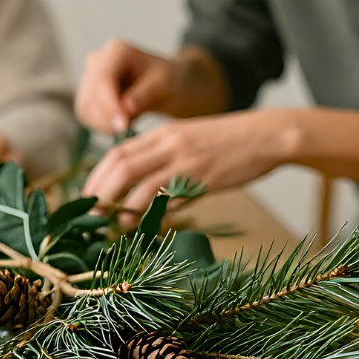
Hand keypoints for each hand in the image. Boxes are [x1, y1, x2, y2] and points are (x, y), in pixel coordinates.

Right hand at [76, 39, 191, 134]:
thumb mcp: (164, 85)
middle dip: (107, 119)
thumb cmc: (171, 80)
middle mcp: (98, 60)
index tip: (123, 126)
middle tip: (129, 130)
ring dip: (105, 124)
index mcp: (116, 51)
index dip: (109, 106)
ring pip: (85, 109)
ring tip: (132, 122)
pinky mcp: (90, 94)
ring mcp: (91, 77)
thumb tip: (123, 113)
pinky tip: (126, 121)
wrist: (172, 84)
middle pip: (89, 97)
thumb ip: (143, 96)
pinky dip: (104, 125)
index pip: (103, 81)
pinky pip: (88, 116)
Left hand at [82, 111, 291, 226]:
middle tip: (92, 215)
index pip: (117, 152)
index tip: (90, 197)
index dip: (97, 176)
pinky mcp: (202, 176)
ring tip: (114, 223)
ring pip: (135, 181)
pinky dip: (148, 212)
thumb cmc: (234, 143)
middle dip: (99, 192)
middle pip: (119, 165)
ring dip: (118, 205)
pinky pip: (165, 195)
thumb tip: (149, 190)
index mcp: (164, 134)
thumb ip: (169, 158)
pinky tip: (144, 224)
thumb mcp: (194, 142)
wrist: (268, 136)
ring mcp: (184, 159)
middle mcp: (168, 142)